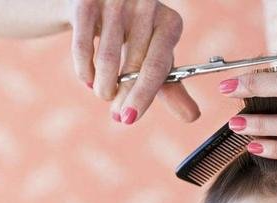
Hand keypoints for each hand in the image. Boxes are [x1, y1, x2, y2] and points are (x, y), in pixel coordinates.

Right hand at [67, 0, 199, 123]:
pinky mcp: (87, 2)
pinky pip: (83, 47)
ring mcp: (116, 2)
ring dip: (103, 87)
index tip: (130, 118)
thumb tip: (192, 117)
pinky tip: (89, 80)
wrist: (101, 5)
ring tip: (104, 94)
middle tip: (119, 116)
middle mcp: (146, 7)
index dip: (144, 95)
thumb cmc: (137, 38)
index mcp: (170, 23)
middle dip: (124, 97)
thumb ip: (172, 88)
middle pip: (134, 65)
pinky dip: (85, 71)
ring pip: (107, 59)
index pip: (158, 66)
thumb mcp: (156, 59)